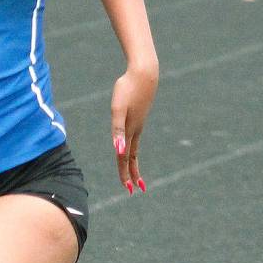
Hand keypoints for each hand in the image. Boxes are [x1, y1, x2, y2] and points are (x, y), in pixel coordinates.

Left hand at [110, 66, 157, 194]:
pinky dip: (133, 146)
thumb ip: (117, 130)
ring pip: (134, 146)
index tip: (127, 189)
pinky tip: (130, 145)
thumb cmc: (128, 89)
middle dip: (132, 173)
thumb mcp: (118, 109)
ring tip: (134, 172)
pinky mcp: (139, 115)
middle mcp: (135, 129)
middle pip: (132, 156)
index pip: (125, 157)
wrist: (144, 73)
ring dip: (133, 161)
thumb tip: (119, 150)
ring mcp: (138, 123)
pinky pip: (135, 136)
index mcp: (129, 130)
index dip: (125, 173)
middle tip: (133, 189)